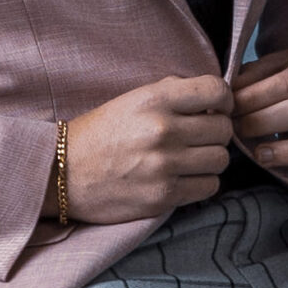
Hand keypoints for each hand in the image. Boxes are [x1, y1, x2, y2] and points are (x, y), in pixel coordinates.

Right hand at [59, 74, 234, 223]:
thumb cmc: (100, 133)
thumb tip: (214, 95)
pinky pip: (209, 187)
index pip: (217, 90)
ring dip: (211, 159)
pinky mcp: (163, 196)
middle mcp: (162, 130)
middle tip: (200, 137)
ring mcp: (164, 166)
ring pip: (220, 159)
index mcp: (154, 99)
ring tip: (191, 158)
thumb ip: (172, 92)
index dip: (224, 99)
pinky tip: (184, 177)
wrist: (63, 173)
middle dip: (217, 132)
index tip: (216, 107)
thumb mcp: (131, 99)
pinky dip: (202, 182)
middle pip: (223, 129)